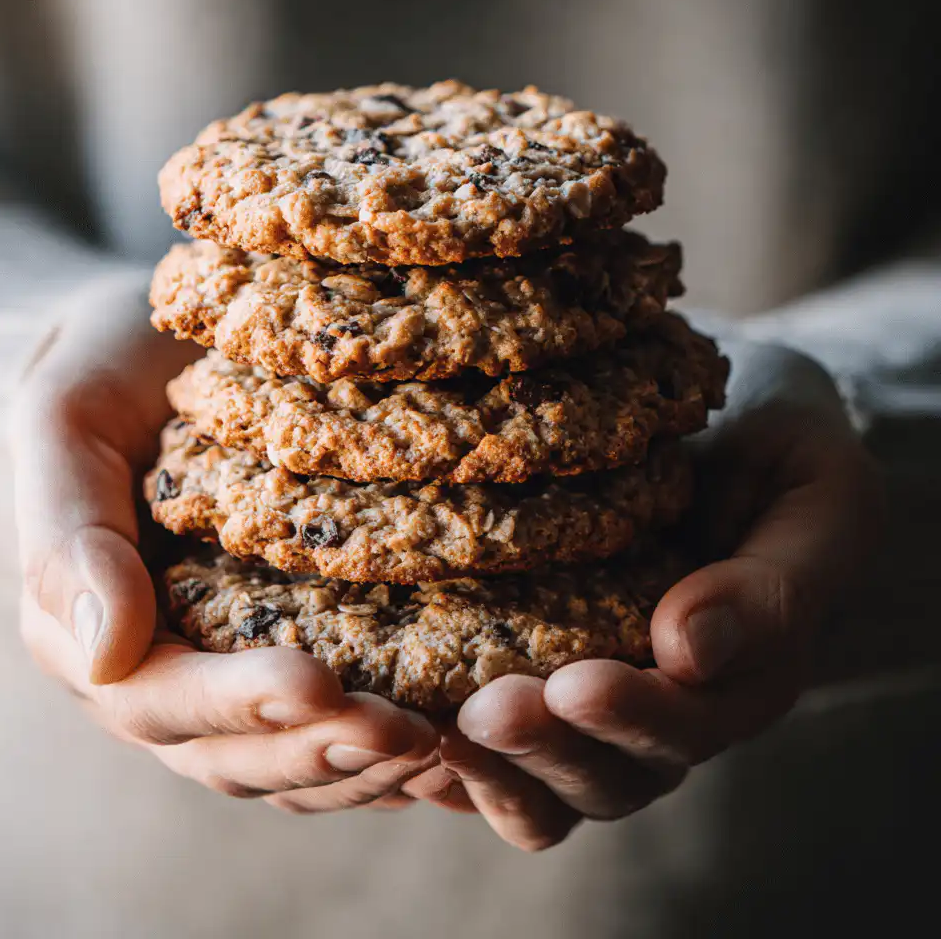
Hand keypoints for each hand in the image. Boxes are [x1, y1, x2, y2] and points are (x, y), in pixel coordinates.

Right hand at [11, 273, 435, 809]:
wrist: (162, 348)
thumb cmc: (112, 367)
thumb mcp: (67, 418)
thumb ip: (66, 533)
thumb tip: (106, 655)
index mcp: (87, 632)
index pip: (157, 698)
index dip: (239, 701)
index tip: (321, 683)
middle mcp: (155, 672)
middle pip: (232, 750)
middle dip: (320, 747)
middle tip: (411, 732)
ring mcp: (220, 674)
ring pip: (284, 761)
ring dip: (361, 768)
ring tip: (441, 746)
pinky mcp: (280, 655)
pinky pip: (323, 732)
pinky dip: (377, 754)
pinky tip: (444, 746)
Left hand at [406, 338, 883, 849]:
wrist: (728, 424)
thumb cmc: (780, 453)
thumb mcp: (817, 497)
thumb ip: (774, 582)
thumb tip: (688, 648)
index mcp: (735, 681)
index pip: (688, 729)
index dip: (635, 718)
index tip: (580, 682)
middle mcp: (660, 712)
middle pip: (603, 778)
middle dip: (546, 751)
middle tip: (487, 710)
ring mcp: (590, 704)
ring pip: (539, 787)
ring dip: (488, 767)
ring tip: (432, 728)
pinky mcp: (528, 675)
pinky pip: (486, 748)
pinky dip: (445, 754)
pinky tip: (395, 722)